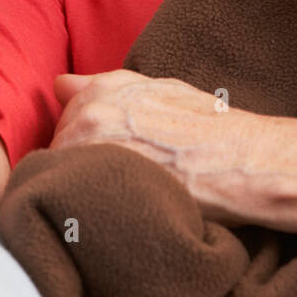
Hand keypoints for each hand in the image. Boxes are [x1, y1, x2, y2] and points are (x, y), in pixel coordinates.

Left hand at [50, 69, 274, 224]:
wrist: (238, 160)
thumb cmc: (207, 128)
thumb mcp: (157, 89)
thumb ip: (102, 87)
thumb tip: (59, 85)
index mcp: (99, 92)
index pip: (62, 125)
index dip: (82, 145)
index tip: (106, 159)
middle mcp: (88, 119)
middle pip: (59, 152)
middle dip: (79, 166)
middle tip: (117, 181)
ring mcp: (91, 156)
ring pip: (64, 179)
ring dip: (82, 189)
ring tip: (119, 197)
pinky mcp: (98, 192)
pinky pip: (75, 204)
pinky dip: (89, 210)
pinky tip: (118, 211)